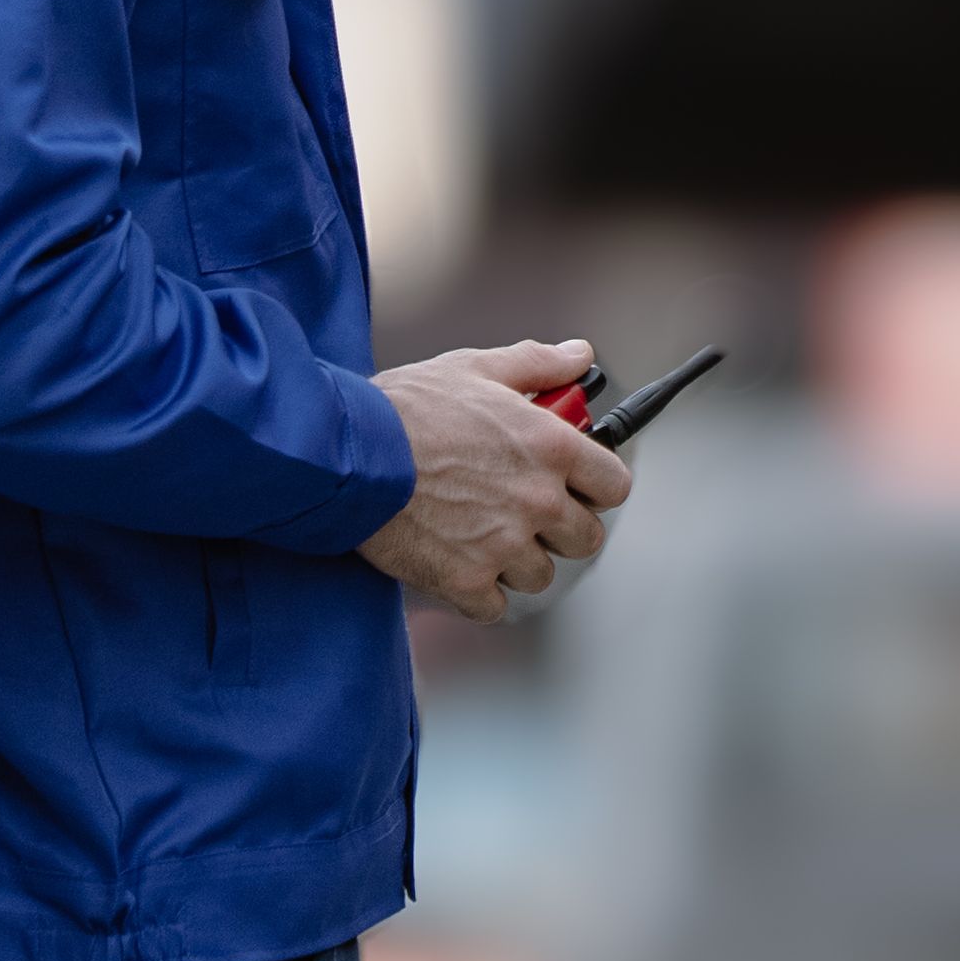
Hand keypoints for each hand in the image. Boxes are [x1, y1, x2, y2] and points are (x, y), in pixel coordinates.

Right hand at [360, 336, 629, 619]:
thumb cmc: (405, 408)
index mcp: (551, 447)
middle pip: (585, 539)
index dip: (596, 486)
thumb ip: (537, 364)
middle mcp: (537, 500)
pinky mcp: (464, 580)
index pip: (614, 486)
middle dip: (559, 528)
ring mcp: (503, 545)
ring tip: (480, 532)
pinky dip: (477, 591)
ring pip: (538, 574)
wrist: (345, 453)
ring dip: (516, 560)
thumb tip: (579, 355)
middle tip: (525, 510)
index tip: (577, 485)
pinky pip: (493, 605)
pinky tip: (457, 561)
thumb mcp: (475, 368)